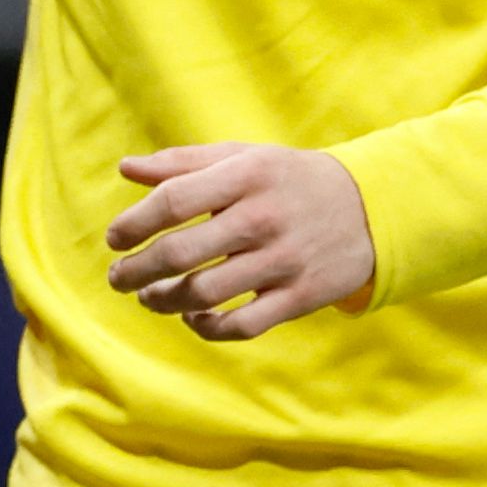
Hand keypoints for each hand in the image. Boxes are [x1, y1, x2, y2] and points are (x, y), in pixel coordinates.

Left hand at [104, 143, 373, 340]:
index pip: (172, 201)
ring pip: (206, 294)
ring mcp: (284, 261)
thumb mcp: (242, 157)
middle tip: (117, 277)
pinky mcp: (302, 296)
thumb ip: (182, 163)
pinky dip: (209, 328)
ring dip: (164, 301)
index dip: (134, 223)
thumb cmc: (289, 179)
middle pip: (181, 253)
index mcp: (244, 177)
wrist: (373, 208)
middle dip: (136, 270)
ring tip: (147, 297)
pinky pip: (244, 325)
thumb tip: (125, 168)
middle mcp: (262, 218)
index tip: (113, 239)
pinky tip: (192, 318)